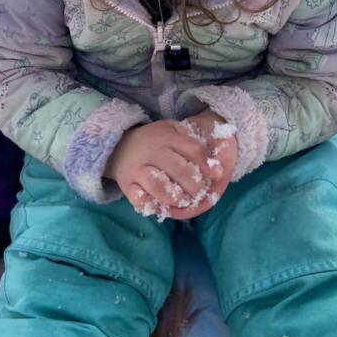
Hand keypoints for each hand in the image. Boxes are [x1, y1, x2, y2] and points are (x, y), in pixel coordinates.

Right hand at [105, 111, 237, 220]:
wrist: (119, 147)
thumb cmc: (154, 141)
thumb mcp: (172, 131)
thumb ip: (194, 143)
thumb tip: (218, 169)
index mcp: (166, 137)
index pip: (192, 149)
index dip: (207, 164)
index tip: (215, 175)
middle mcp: (152, 152)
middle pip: (178, 168)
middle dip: (194, 184)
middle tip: (200, 192)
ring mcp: (138, 169)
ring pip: (157, 184)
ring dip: (174, 195)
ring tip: (183, 200)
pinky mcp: (128, 185)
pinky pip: (139, 198)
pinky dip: (151, 204)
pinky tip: (162, 206)